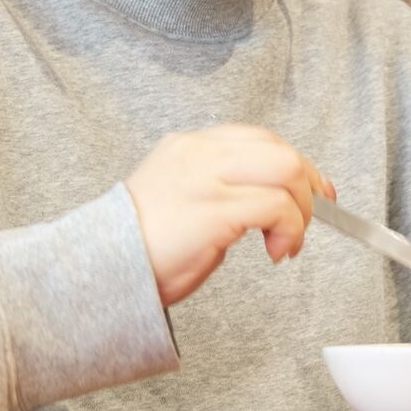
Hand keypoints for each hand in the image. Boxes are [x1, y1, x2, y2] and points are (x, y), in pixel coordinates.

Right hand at [125, 124, 334, 307]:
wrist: (95, 271)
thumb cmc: (139, 247)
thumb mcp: (182, 199)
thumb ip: (220, 188)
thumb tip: (273, 204)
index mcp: (190, 146)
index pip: (259, 138)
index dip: (297, 163)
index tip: (315, 190)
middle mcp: (200, 152)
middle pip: (280, 150)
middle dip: (309, 185)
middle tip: (311, 219)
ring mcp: (207, 178)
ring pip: (286, 171)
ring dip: (302, 211)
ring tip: (288, 241)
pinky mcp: (215, 210)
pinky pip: (277, 207)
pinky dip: (290, 230)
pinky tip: (276, 252)